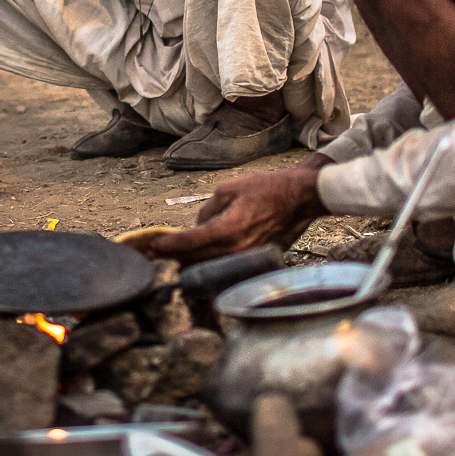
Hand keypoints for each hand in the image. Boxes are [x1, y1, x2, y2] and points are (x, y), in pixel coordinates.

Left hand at [150, 166, 328, 264]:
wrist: (299, 199)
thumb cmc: (267, 190)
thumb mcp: (229, 189)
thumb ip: (208, 209)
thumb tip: (197, 226)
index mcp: (228, 229)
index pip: (190, 242)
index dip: (169, 245)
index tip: (154, 246)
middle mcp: (236, 249)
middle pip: (196, 259)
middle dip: (174, 257)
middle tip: (156, 255)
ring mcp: (246, 258)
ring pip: (210, 266)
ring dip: (190, 263)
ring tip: (173, 258)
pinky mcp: (254, 261)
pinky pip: (226, 265)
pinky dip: (210, 264)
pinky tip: (199, 259)